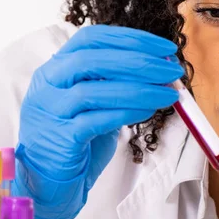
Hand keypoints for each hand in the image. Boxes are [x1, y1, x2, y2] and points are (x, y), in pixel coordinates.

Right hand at [12, 24, 183, 218]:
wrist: (47, 180)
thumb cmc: (75, 137)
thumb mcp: (91, 101)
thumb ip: (114, 81)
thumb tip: (159, 68)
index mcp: (55, 67)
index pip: (92, 38)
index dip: (131, 39)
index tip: (164, 48)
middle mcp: (48, 83)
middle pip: (94, 60)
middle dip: (139, 62)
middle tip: (172, 70)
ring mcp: (51, 110)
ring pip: (95, 90)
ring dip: (140, 89)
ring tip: (169, 93)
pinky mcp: (61, 138)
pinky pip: (98, 120)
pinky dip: (128, 112)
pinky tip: (149, 111)